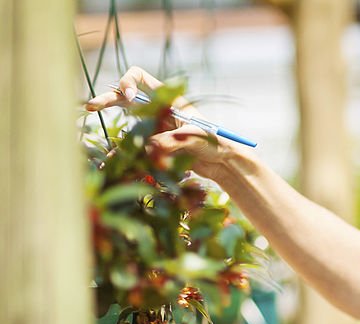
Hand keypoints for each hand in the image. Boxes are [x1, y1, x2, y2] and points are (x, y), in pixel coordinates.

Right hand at [84, 66, 240, 178]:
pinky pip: (134, 147)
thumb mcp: (191, 137)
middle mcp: (157, 111)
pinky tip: (108, 163)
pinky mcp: (155, 147)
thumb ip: (167, 140)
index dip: (128, 82)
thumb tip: (146, 148)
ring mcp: (154, 128)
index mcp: (167, 98)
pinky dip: (121, 154)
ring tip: (97, 140)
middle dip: (107, 100)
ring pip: (126, 125)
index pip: (140, 77)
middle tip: (90, 107)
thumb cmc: (215, 143)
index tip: (128, 95)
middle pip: (125, 99)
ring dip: (112, 128)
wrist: (223, 163)